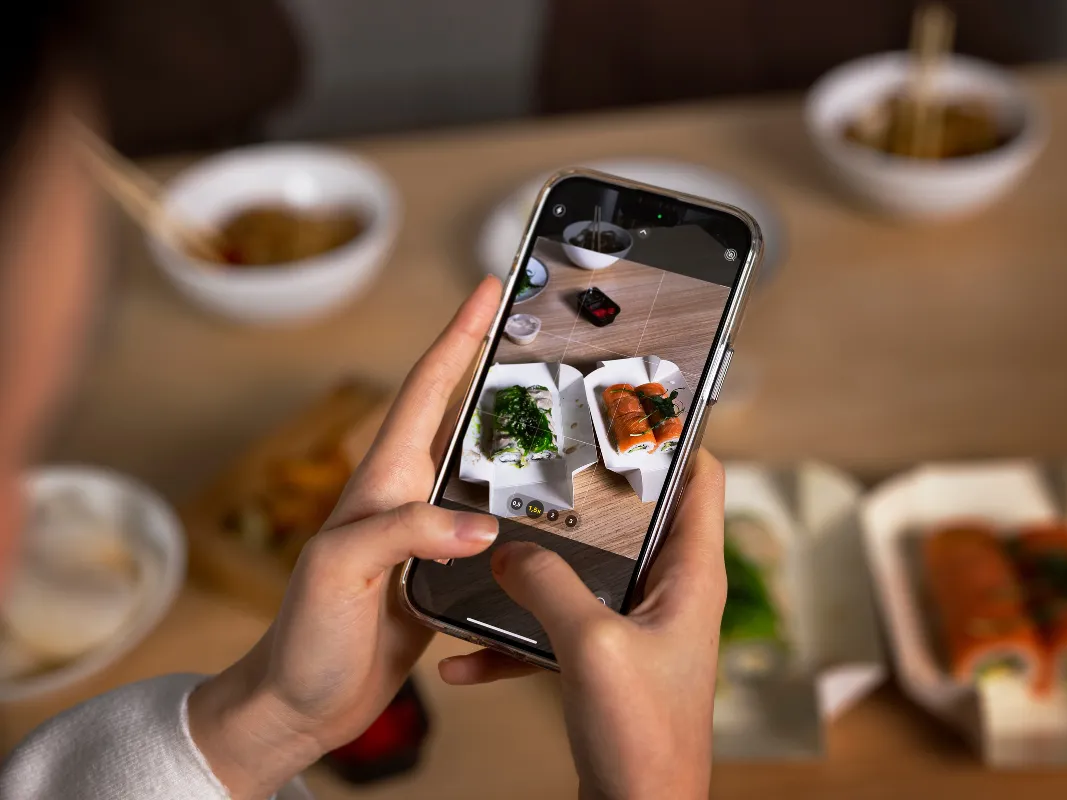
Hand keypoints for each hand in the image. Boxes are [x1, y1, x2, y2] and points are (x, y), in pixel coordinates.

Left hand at [188, 276, 502, 798]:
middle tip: (545, 341)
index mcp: (383, 483)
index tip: (488, 290)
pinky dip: (525, 509)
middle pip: (462, 420)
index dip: (457, 336)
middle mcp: (408, 500)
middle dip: (499, 371)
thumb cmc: (303, 637)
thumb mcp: (340, 571)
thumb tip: (482, 527)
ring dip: (522, 440)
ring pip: (485, 472)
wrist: (301, 706)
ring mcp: (427, 537)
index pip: (425, 393)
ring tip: (566, 416)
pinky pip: (493, 528)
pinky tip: (553, 511)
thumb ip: (405, 536)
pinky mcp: (445, 576)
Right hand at [439, 449, 726, 799]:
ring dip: (540, 567)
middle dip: (584, 496)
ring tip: (491, 549)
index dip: (673, 438)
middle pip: (633, 521)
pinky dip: (517, 638)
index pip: (701, 479)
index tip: (625, 407)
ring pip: (586, 575)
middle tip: (538, 465)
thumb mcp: (591, 646)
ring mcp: (636, 630)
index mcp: (691, 575)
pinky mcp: (606, 664)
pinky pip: (557, 632)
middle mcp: (670, 594)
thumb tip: (510, 550)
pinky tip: (464, 656)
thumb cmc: (643, 737)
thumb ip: (549, 585)